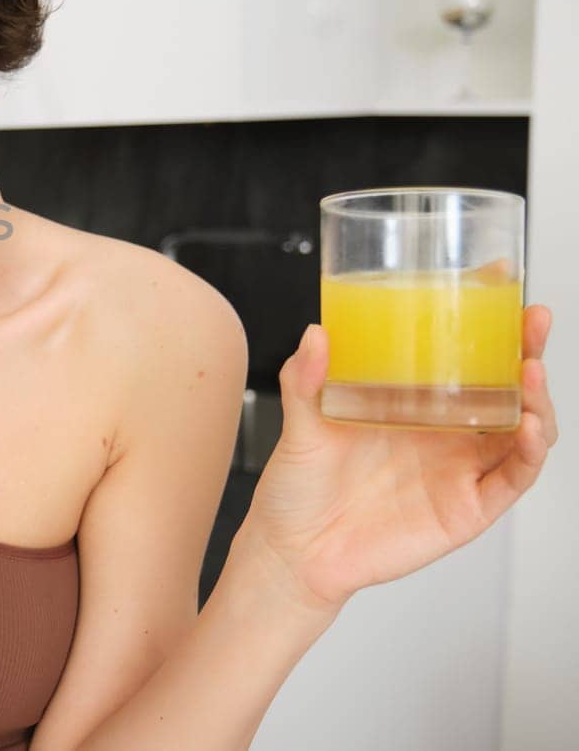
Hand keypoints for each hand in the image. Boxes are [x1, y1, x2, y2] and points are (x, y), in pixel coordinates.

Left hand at [242, 305, 556, 612]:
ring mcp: (460, 470)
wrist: (293, 550)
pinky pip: (513, 478)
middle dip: (528, 350)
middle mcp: (445, 434)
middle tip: (532, 319)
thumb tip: (316, 333)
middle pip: (505, 387)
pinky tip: (531, 429)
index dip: (488, 324)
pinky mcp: (467, 508)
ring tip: (531, 370)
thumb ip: (304, 379)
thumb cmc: (299, 486)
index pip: (462, 357)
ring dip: (538, 399)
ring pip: (522, 429)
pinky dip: (530, 452)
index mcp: (412, 404)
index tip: (500, 281)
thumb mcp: (299, 423)